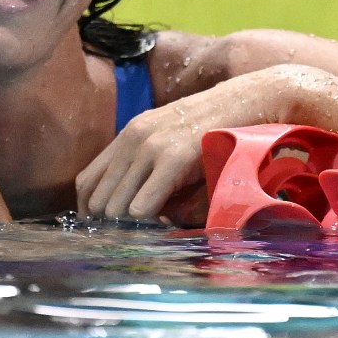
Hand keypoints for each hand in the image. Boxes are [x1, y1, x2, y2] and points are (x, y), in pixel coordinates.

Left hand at [75, 76, 271, 224]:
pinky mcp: (174, 159)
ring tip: (149, 231)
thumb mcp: (172, 145)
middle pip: (96, 198)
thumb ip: (149, 173)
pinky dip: (146, 222)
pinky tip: (161, 224)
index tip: (105, 228)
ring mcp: (150, 147)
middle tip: (129, 236)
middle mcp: (132, 139)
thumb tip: (132, 215)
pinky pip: (142, 205)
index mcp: (127, 136)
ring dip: (128, 225)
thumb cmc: (215, 130)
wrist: (251, 100)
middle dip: (108, 223)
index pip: (86, 181)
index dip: (90, 210)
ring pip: (115, 206)